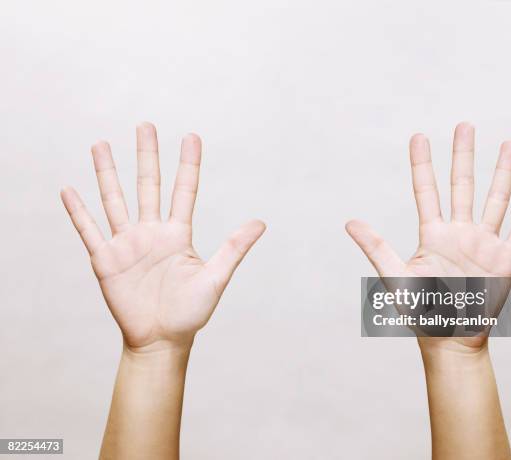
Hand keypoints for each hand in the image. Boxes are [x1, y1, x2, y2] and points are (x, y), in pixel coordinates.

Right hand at [61, 123, 264, 352]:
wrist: (161, 341)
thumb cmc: (191, 312)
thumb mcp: (216, 277)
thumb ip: (234, 248)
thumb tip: (262, 222)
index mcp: (178, 234)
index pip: (184, 191)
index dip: (188, 164)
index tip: (191, 136)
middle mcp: (152, 233)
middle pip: (148, 186)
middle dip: (146, 156)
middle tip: (145, 125)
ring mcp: (127, 244)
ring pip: (115, 201)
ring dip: (107, 173)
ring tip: (100, 144)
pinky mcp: (106, 261)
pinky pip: (89, 231)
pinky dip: (79, 211)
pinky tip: (69, 190)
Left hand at [346, 122, 510, 350]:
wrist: (449, 339)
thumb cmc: (420, 311)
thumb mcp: (396, 277)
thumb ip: (375, 247)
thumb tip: (348, 222)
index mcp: (432, 235)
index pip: (426, 191)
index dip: (422, 163)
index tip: (418, 136)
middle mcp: (459, 233)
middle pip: (462, 186)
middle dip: (463, 155)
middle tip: (464, 125)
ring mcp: (484, 244)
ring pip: (495, 200)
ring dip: (503, 172)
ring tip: (509, 144)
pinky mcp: (505, 259)